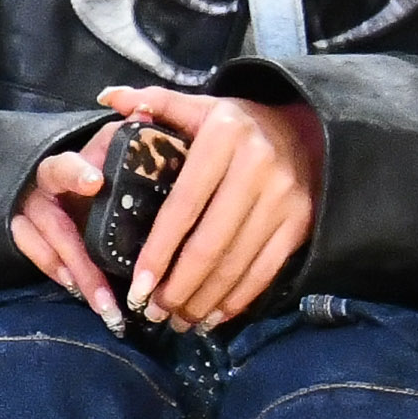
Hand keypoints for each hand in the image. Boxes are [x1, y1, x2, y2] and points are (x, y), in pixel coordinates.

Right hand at [9, 122, 123, 327]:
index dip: (76, 173)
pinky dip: (62, 277)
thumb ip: (128, 133)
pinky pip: (38, 259)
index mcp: (66, 162)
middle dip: (79, 258)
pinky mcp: (25, 233)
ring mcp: (29, 213)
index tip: (95, 183)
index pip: (64, 166)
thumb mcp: (113, 144)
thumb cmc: (101, 158)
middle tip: (105, 289)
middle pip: (52, 224)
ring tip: (105, 306)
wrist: (64, 173)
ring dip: (76, 277)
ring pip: (45, 248)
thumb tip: (143, 110)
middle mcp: (41, 188)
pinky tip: (85, 295)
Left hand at [97, 85, 322, 331]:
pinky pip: (265, 270)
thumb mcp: (201, 108)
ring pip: (236, 263)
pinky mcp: (301, 222)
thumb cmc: (239, 125)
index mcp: (224, 137)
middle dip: (177, 287)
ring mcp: (284, 198)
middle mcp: (258, 167)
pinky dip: (237, 299)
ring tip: (176, 320)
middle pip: (210, 244)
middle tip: (152, 313)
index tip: (137, 286)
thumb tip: (109, 98)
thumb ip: (155, 103)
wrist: (308, 130)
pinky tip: (213, 316)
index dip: (158, 251)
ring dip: (203, 300)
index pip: (183, 205)